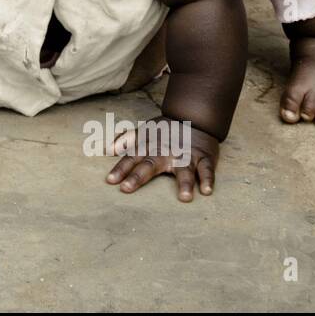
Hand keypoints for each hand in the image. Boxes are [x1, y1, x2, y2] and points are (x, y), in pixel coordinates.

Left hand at [104, 115, 219, 201]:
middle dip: (138, 176)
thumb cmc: (165, 131)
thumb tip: (106, 149)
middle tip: (126, 188)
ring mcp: (186, 155)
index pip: (131, 157)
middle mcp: (166, 152)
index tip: (110, 180)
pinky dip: (208, 179)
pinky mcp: (204, 158)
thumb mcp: (145, 132)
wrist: (194, 117)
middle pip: (150, 164)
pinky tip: (206, 191)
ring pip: (185, 170)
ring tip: (184, 198)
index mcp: (150, 147)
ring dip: (185, 183)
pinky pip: (206, 169)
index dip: (120, 168)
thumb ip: (126, 140)